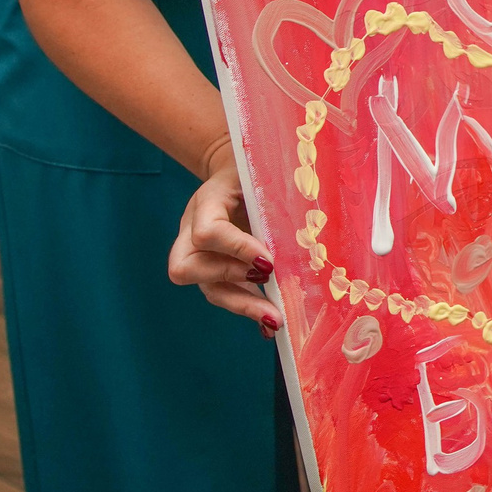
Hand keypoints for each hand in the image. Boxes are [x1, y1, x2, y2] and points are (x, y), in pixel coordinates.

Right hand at [165, 142, 281, 331]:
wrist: (235, 171)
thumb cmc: (252, 169)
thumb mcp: (259, 172)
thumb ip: (271, 195)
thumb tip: (304, 230)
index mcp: (205, 202)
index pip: (207, 232)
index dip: (236, 249)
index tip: (268, 261)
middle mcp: (191, 231)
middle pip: (187, 268)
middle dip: (229, 279)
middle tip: (267, 281)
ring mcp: (199, 254)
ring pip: (207, 288)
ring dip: (242, 305)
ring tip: (276, 318)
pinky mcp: (214, 271)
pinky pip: (223, 295)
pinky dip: (247, 309)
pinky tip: (269, 322)